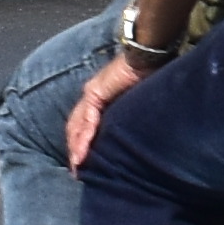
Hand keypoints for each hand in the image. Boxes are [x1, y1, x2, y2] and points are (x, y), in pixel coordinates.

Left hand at [62, 51, 140, 167]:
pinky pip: (87, 120)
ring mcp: (91, 93)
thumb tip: (137, 129)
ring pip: (77, 125)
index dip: (83, 140)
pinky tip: (82, 153)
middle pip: (75, 125)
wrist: (147, 55)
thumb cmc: (148, 74)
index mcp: (100, 94)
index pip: (85, 121)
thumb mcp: (136, 100)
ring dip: (76, 147)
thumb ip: (130, 112)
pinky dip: (83, 138)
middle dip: (74, 147)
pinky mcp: (95, 93)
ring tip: (77, 166)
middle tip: (76, 169)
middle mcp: (91, 94)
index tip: (85, 159)